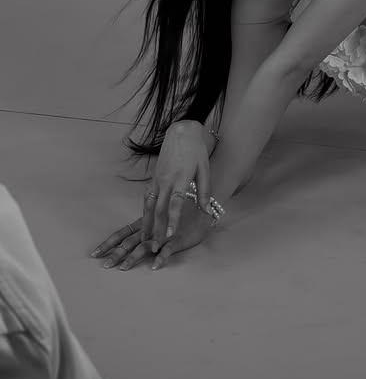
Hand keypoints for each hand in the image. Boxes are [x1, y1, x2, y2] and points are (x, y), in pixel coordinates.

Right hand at [91, 119, 214, 267]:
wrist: (181, 131)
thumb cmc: (196, 150)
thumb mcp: (204, 169)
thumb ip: (204, 192)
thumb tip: (208, 211)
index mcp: (180, 179)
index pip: (174, 204)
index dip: (172, 220)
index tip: (169, 235)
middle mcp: (165, 180)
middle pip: (158, 209)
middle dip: (156, 229)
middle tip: (155, 247)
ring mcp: (157, 179)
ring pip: (148, 205)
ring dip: (146, 223)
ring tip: (144, 239)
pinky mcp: (153, 178)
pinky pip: (147, 197)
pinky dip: (145, 211)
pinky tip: (145, 222)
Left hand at [91, 198, 211, 270]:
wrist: (202, 207)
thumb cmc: (179, 214)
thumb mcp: (159, 220)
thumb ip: (147, 227)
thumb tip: (132, 239)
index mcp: (144, 224)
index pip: (122, 234)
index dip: (108, 243)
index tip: (94, 253)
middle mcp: (150, 230)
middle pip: (129, 242)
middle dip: (115, 254)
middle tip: (104, 266)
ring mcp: (163, 235)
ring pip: (145, 247)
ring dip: (134, 258)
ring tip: (123, 268)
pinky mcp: (177, 240)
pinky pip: (168, 250)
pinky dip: (161, 258)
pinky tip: (154, 266)